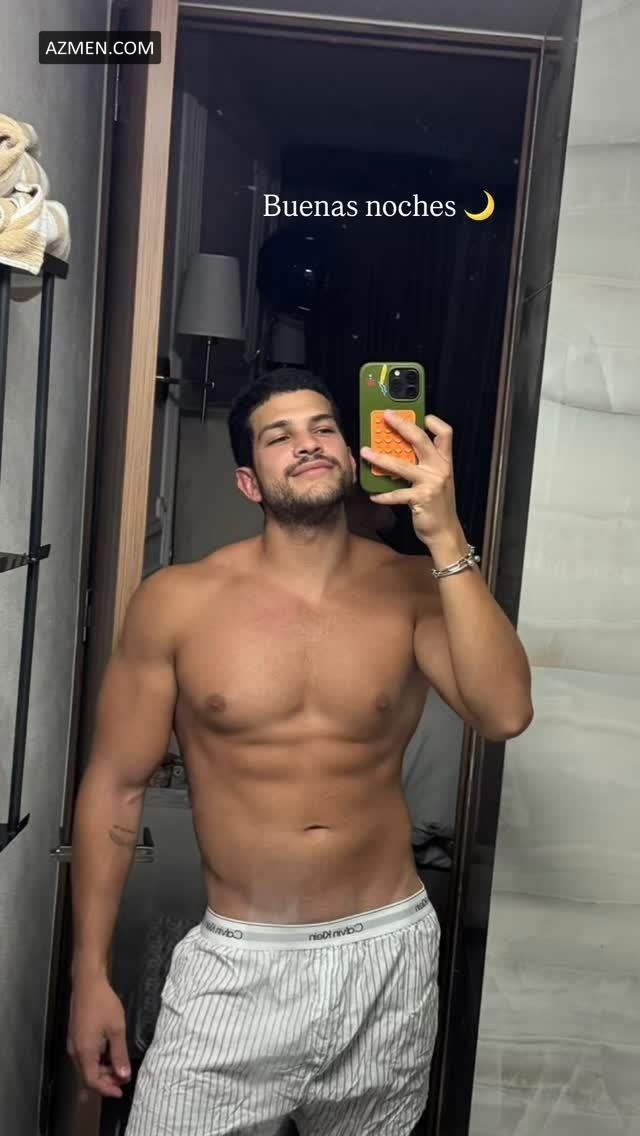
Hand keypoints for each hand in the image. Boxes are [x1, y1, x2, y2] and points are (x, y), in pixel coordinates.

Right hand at [68, 974, 130, 1097]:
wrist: (87, 982)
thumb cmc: (103, 1003)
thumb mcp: (116, 1029)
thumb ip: (119, 1054)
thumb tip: (123, 1075)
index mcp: (84, 1052)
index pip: (92, 1081)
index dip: (106, 1089)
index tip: (121, 1091)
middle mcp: (75, 1052)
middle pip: (87, 1076)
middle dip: (105, 1081)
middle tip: (123, 1078)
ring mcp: (73, 1044)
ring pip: (86, 1067)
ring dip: (102, 1071)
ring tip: (119, 1067)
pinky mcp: (75, 1036)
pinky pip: (84, 1057)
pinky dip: (97, 1061)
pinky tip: (109, 1054)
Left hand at [360, 412, 461, 547]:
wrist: (445, 532)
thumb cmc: (437, 506)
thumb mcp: (437, 481)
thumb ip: (425, 465)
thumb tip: (402, 451)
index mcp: (445, 462)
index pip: (445, 434)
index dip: (435, 422)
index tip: (421, 416)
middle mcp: (440, 469)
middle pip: (420, 440)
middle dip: (401, 425)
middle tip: (385, 417)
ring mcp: (431, 482)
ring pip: (401, 465)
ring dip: (380, 458)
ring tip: (365, 452)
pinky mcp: (421, 498)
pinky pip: (396, 494)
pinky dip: (383, 495)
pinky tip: (373, 495)